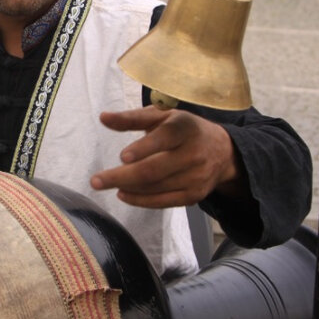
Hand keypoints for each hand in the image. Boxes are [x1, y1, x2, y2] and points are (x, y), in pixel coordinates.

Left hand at [90, 106, 242, 207]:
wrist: (221, 151)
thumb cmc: (183, 129)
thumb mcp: (161, 116)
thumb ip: (132, 118)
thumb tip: (103, 117)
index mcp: (185, 128)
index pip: (165, 138)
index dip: (144, 148)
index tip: (122, 156)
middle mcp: (194, 153)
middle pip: (154, 170)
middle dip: (122, 177)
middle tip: (96, 181)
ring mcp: (196, 177)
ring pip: (155, 188)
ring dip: (128, 187)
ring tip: (107, 183)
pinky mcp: (194, 195)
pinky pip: (163, 202)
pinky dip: (140, 200)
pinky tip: (124, 194)